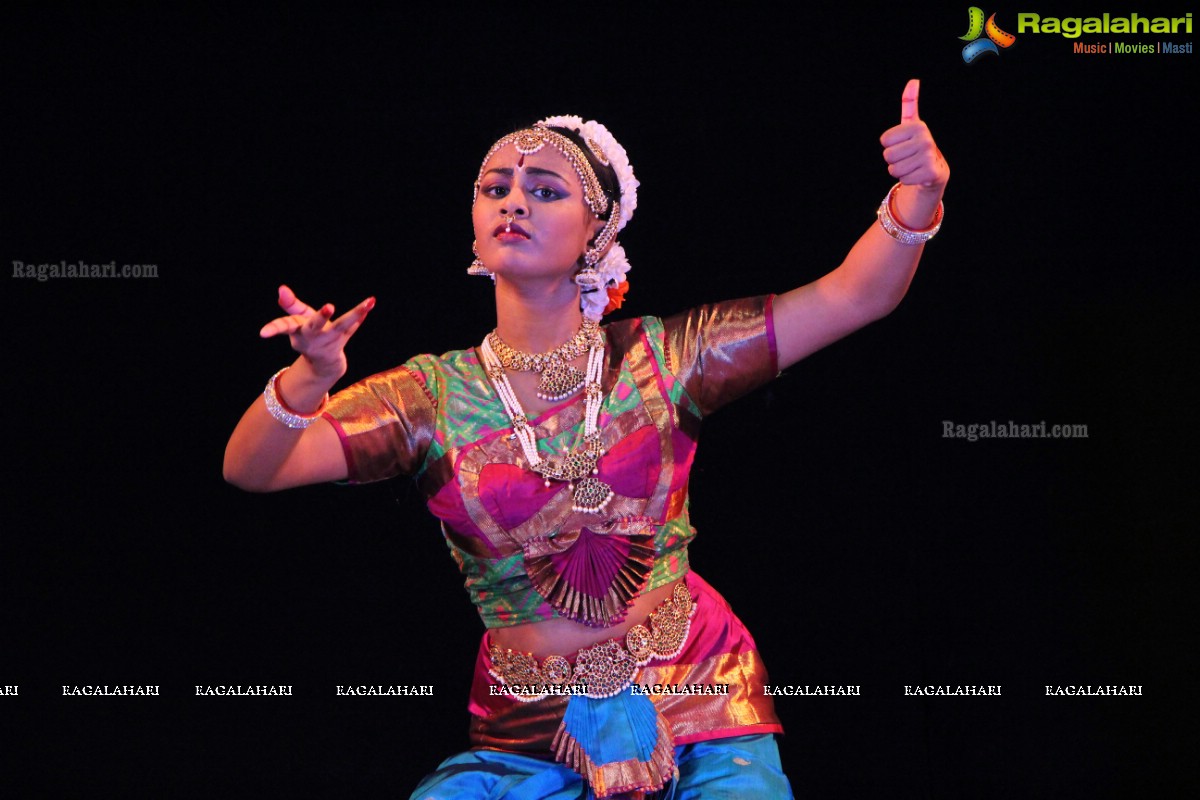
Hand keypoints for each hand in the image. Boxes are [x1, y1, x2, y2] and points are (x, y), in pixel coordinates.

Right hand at [259, 284, 374, 378]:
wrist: (323, 362)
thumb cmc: (307, 333)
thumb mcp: (297, 320)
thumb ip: (291, 304)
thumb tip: (281, 289)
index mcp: (298, 330)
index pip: (285, 326)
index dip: (274, 329)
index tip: (263, 333)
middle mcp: (314, 336)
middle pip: (316, 326)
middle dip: (320, 317)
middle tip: (328, 306)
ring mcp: (331, 339)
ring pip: (343, 325)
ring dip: (354, 313)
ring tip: (367, 302)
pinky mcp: (343, 338)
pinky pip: (353, 326)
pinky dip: (360, 315)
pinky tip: (370, 304)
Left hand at [880, 79, 949, 191]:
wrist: (935, 168)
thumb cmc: (917, 144)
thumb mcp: (912, 124)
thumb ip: (909, 104)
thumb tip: (914, 81)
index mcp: (917, 126)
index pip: (884, 140)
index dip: (890, 145)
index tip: (903, 144)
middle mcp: (925, 139)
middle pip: (887, 155)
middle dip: (893, 159)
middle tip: (907, 157)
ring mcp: (929, 156)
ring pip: (894, 169)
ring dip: (899, 170)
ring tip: (911, 165)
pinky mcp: (930, 173)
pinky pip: (904, 179)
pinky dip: (907, 179)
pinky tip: (917, 174)